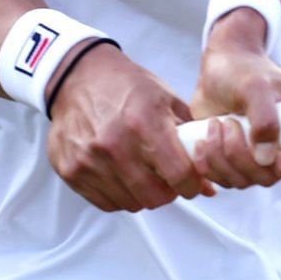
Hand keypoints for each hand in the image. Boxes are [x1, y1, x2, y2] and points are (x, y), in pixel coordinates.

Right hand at [46, 41, 214, 212]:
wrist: (76, 77)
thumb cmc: (126, 86)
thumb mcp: (165, 99)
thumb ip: (190, 139)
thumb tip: (209, 186)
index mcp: (144, 121)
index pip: (179, 175)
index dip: (192, 184)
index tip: (192, 181)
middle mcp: (115, 143)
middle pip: (155, 197)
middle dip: (168, 192)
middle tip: (166, 178)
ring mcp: (90, 160)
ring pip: (131, 203)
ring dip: (142, 193)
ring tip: (141, 172)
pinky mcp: (71, 170)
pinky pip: (106, 202)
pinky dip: (119, 194)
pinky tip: (120, 173)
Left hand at [189, 9, 280, 189]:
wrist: (220, 69)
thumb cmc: (243, 71)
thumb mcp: (255, 87)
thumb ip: (264, 118)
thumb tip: (265, 158)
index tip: (271, 151)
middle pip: (270, 176)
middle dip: (241, 154)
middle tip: (229, 122)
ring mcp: (259, 158)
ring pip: (244, 180)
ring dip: (221, 157)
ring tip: (214, 125)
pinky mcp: (235, 162)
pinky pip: (224, 180)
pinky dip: (208, 164)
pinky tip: (202, 141)